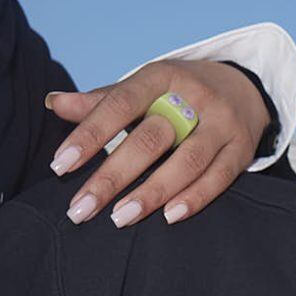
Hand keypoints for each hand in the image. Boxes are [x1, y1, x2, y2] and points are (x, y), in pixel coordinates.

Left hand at [46, 58, 273, 227]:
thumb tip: (53, 102)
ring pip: (186, 161)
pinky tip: (168, 218)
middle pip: (150, 139)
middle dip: (112, 176)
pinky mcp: (242, 148)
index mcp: (161, 76)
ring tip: (120, 219)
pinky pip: (218, 178)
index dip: (89, 136)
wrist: (242, 87)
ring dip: (151, 192)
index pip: (119, 105)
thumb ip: (101, 101)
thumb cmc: (178, 93)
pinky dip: (194, 198)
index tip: (60, 166)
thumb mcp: (143, 88)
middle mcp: (193, 97)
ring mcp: (222, 123)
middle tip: (81, 208)